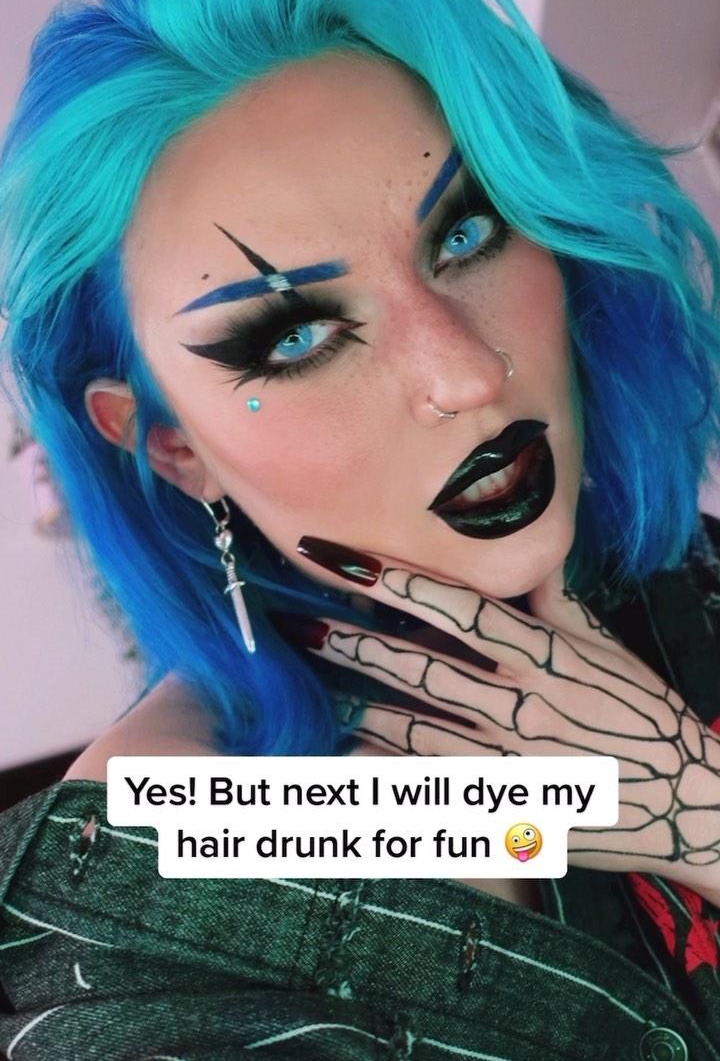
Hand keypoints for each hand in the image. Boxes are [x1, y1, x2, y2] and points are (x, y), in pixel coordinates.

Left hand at [293, 537, 719, 899]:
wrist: (692, 804)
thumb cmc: (647, 718)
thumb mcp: (607, 648)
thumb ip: (556, 600)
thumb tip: (530, 545)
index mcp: (545, 656)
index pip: (458, 609)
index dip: (396, 582)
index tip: (345, 559)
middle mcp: (522, 705)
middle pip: (420, 667)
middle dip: (353, 645)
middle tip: (300, 625)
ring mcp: (511, 763)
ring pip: (414, 731)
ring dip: (359, 706)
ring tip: (313, 685)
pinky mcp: (507, 811)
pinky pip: (429, 793)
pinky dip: (387, 775)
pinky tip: (348, 758)